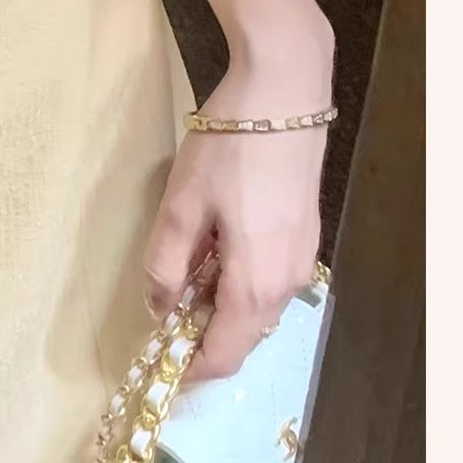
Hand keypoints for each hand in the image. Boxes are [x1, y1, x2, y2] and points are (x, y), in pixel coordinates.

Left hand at [142, 32, 334, 383]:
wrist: (284, 93)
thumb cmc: (228, 149)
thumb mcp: (180, 207)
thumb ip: (166, 265)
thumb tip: (159, 309)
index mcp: (255, 286)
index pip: (224, 357)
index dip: (189, 369)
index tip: (158, 364)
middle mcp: (288, 285)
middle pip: (242, 335)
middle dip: (201, 333)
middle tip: (162, 303)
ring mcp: (302, 260)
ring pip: (256, 308)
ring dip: (219, 304)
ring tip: (185, 266)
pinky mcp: (305, 236)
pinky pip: (268, 280)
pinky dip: (238, 281)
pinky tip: (215, 247)